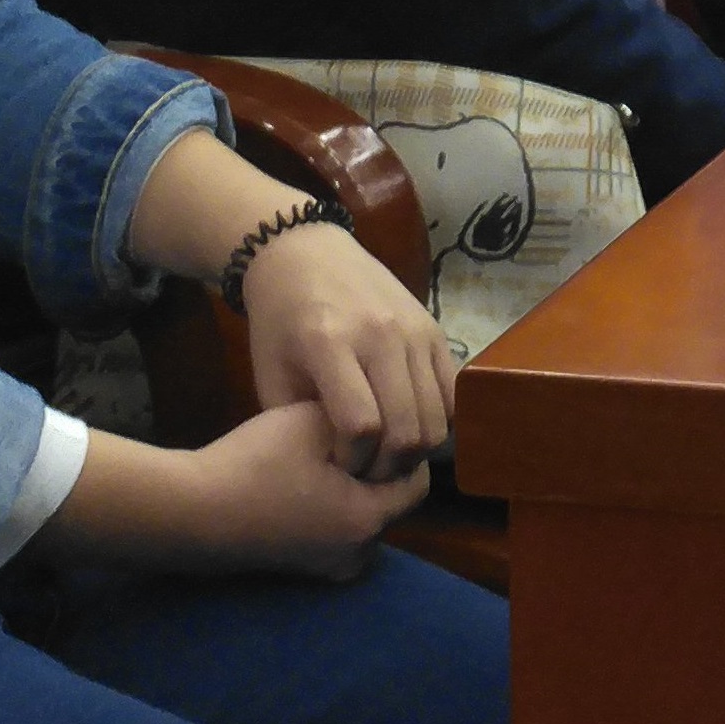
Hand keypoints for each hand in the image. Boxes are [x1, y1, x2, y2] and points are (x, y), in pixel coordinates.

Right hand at [67, 402, 427, 580]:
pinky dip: (335, 508)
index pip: (417, 481)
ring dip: (356, 489)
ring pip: (364, 518)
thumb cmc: (256, 463)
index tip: (384, 419)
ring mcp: (330, 569)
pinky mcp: (304, 570)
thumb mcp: (312, 420)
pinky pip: (339, 533)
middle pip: (392, 503)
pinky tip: (307, 481)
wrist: (193, 512)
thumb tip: (382, 413)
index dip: (404, 447)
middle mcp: (358, 553)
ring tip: (328, 456)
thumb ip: (358, 415)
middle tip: (356, 434)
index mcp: (368, 519)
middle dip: (379, 469)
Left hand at [238, 222, 459, 480]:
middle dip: (389, 466)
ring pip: (436, 416)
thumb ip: (301, 424)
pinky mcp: (434, 328)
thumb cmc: (279, 321)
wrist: (304, 253)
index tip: (340, 467)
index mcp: (329, 344)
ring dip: (417, 449)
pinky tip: (412, 424)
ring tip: (390, 452)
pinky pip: (453, 392)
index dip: (354, 460)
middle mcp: (379, 335)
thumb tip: (338, 470)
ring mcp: (413, 329)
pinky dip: (439, 420)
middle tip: (370, 470)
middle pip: (407, 428)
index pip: (362, 424)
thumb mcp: (271, 374)